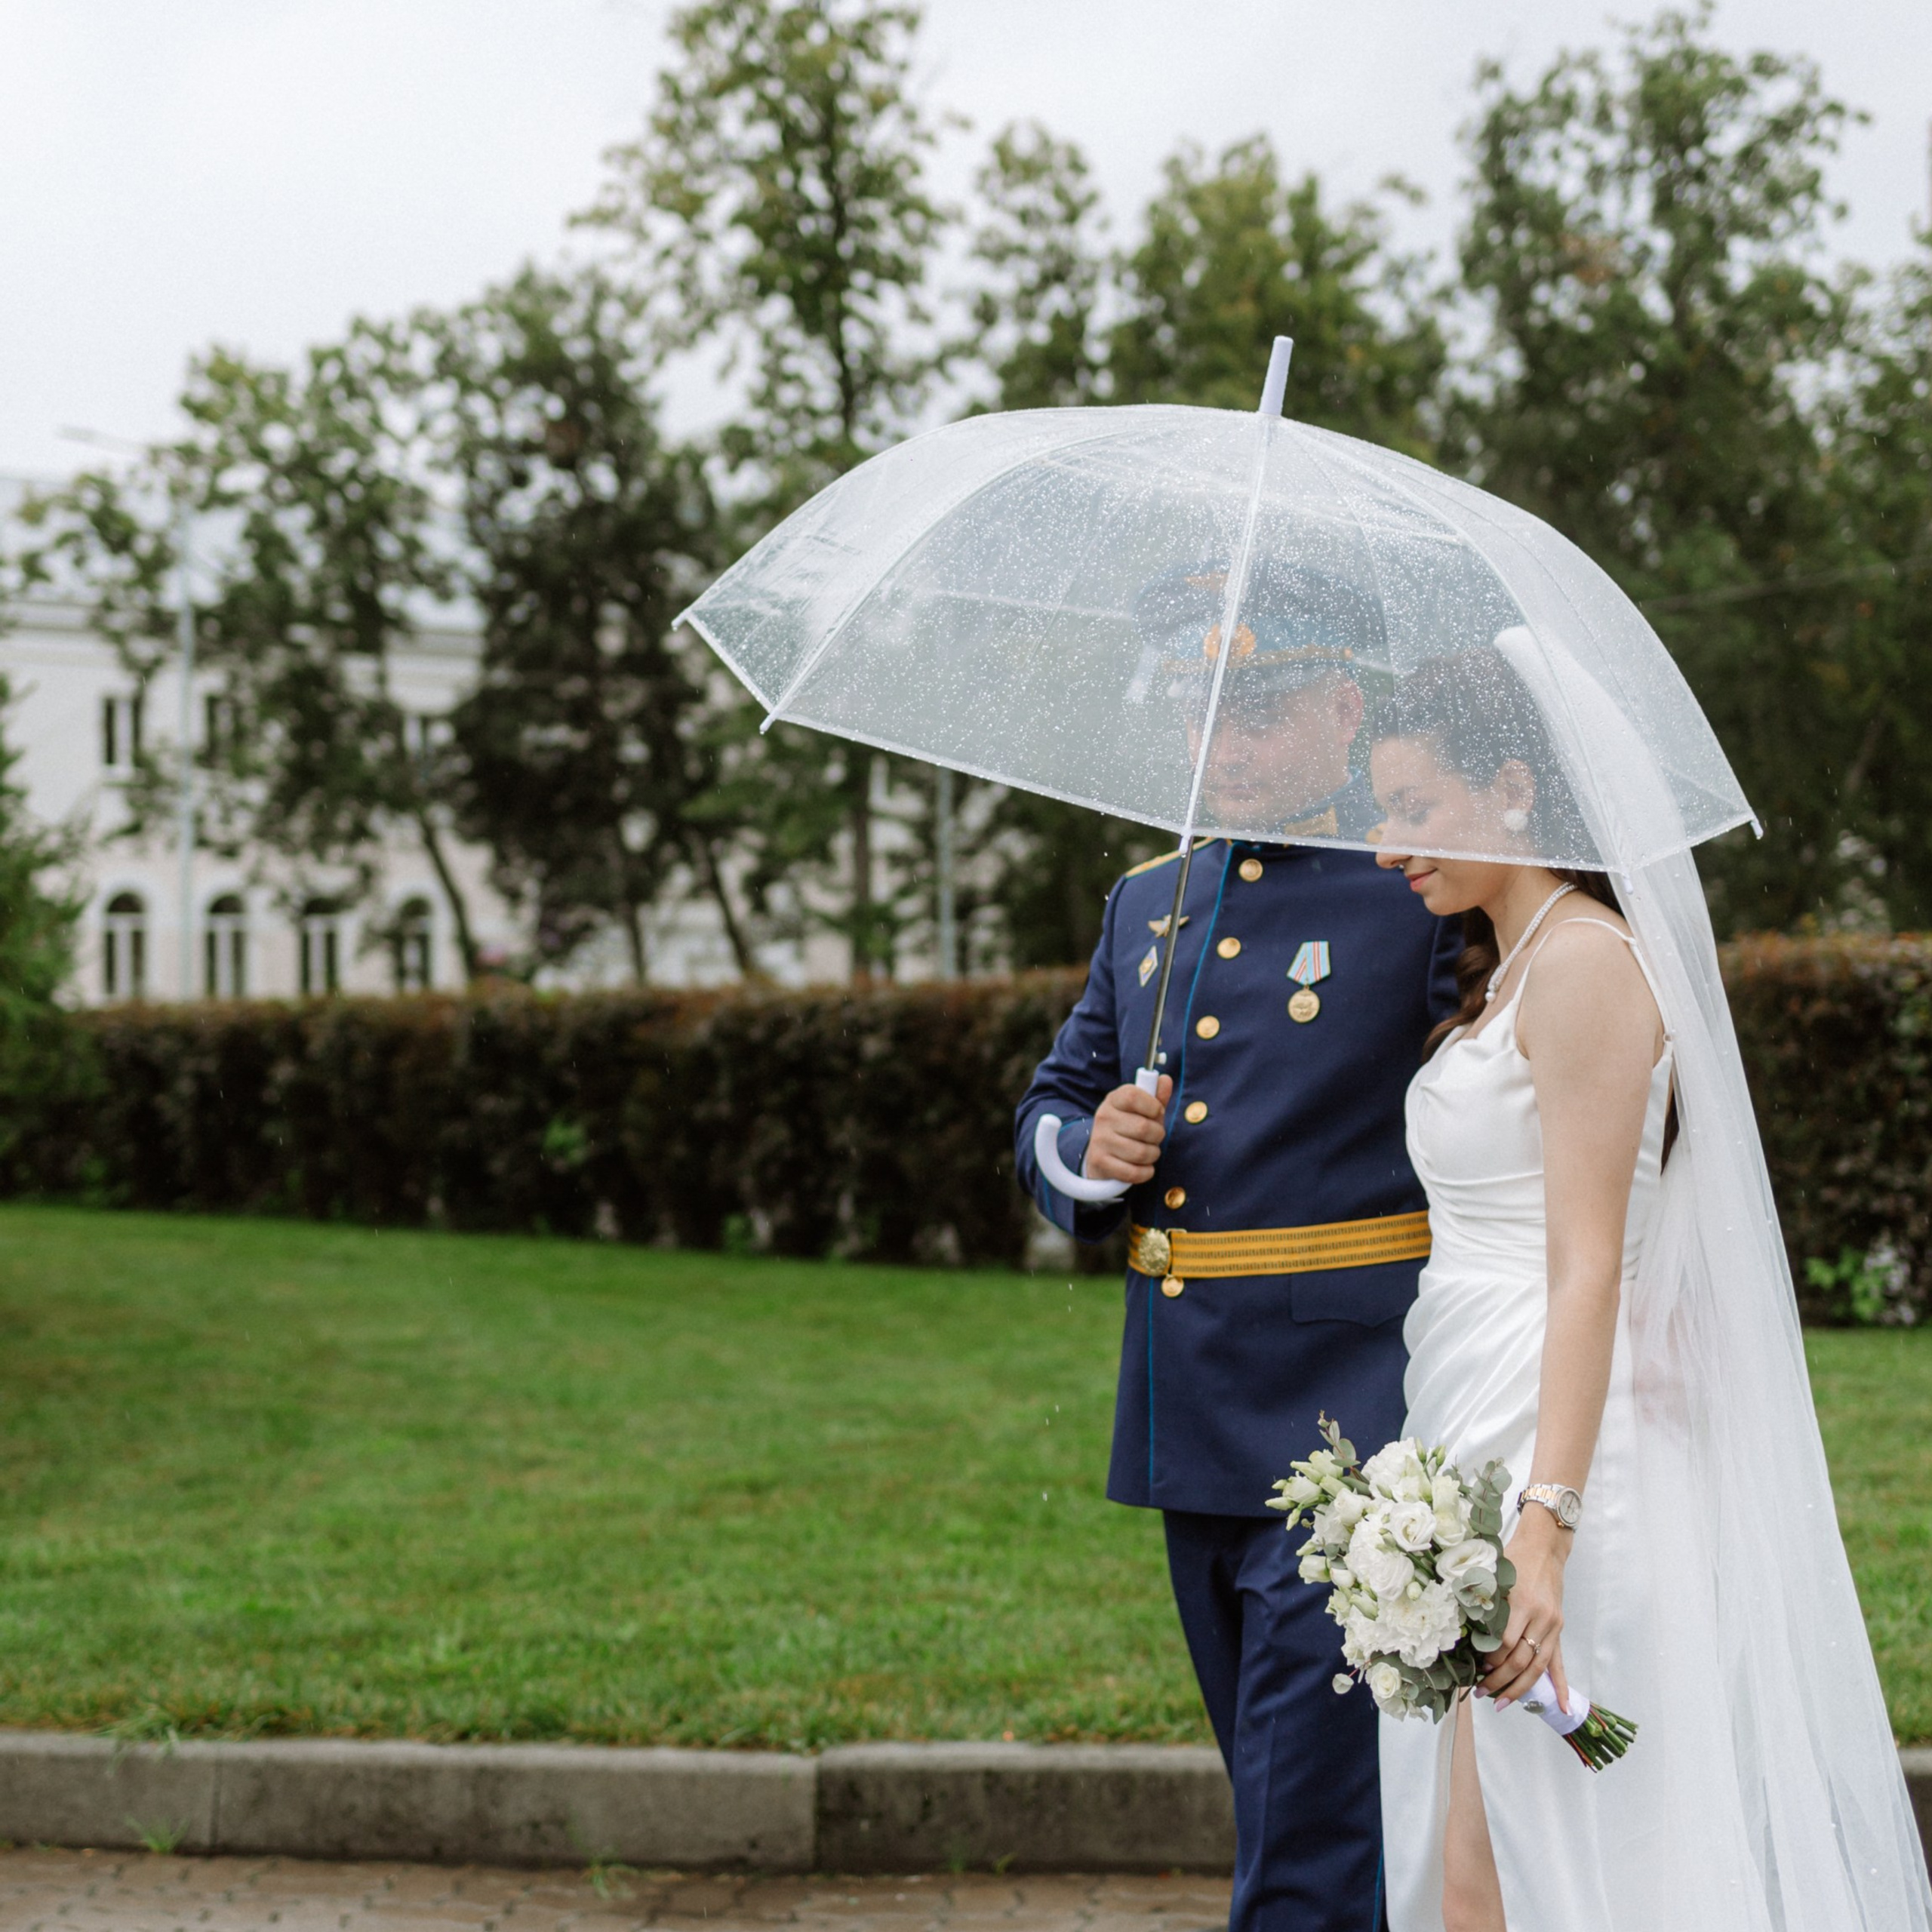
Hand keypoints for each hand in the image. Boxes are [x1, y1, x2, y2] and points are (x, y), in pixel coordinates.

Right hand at [1083, 1075, 1172, 1184]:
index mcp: (1114, 1100)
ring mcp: (1100, 1140)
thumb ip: (1156, 1097)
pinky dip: (1145, 1172)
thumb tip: (1166, 1080)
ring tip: (1147, 1152)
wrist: (1101, 1154)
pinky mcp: (1100, 1162)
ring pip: (1141, 1152)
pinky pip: (1134, 1172)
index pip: (1133, 1096)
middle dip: (1158, 1135)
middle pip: (1144, 1128)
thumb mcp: (1142, 1110)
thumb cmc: (1128, 1128)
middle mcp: (1104, 1118)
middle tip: (1154, 1137)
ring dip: (1152, 1155)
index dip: (1153, 1106)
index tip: (1157, 1113)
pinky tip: (1143, 1167)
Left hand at [1482, 1507, 1570, 1713]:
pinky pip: (1559, 1663)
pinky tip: (1562, 1708)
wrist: (1545, 1547)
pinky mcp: (1558, 1630)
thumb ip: (1484, 1601)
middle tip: (1480, 1692)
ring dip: (1519, 1689)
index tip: (1475, 1668)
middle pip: (1520, 1660)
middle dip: (1499, 1680)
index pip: (1504, 1643)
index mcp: (1521, 1603)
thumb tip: (1465, 1632)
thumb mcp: (1494, 1575)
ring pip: (1537, 1667)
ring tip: (1501, 1704)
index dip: (1490, 1659)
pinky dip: (1561, 1687)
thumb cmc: (1514, 1559)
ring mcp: (1552, 1626)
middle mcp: (1540, 1618)